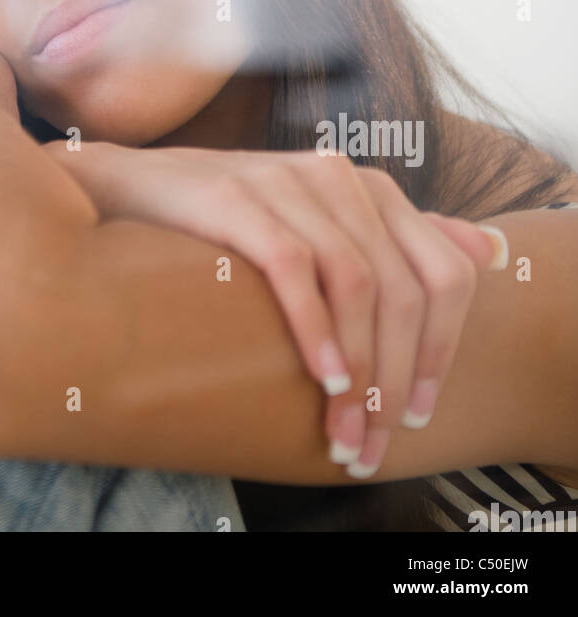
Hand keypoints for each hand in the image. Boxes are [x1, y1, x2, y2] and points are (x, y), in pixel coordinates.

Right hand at [45, 139, 507, 477]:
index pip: (443, 271)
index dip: (442, 348)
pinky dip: (315, 329)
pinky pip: (296, 268)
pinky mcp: (239, 198)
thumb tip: (488, 248)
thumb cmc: (227, 222)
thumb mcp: (319, 226)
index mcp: (368, 186)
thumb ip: (399, 237)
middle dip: (397, 375)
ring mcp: (289, 181)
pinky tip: (319, 379)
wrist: (128, 190)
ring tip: (344, 427)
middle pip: (403, 286)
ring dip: (358, 369)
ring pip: (357, 282)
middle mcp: (338, 176)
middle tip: (374, 440)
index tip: (417, 411)